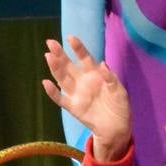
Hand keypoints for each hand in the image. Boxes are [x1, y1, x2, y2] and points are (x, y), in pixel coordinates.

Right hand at [42, 36, 131, 159]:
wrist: (117, 127)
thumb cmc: (119, 106)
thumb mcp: (119, 91)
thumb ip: (111, 79)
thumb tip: (102, 64)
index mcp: (94, 75)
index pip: (84, 58)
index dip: (78, 48)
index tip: (71, 38)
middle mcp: (83, 82)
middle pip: (69, 65)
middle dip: (60, 54)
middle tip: (50, 42)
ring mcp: (76, 94)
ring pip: (62, 79)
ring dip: (55, 68)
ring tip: (48, 56)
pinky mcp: (73, 107)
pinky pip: (60, 99)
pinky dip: (52, 92)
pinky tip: (46, 83)